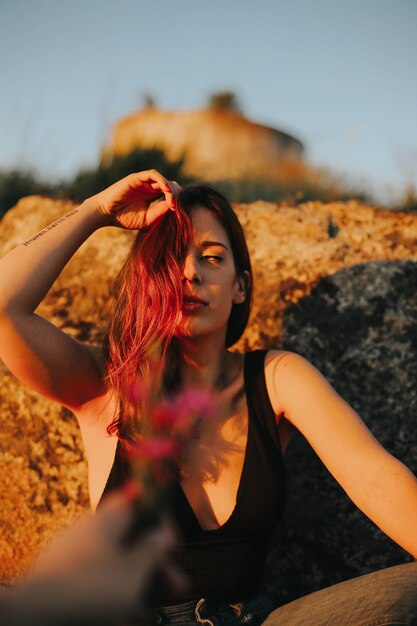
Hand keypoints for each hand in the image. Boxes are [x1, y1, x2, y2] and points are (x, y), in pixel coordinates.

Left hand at [8, 487, 184, 625]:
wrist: (36, 617)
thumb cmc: (92, 587)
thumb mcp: (134, 570)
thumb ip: (153, 550)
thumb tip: (162, 533)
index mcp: (105, 520)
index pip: (135, 501)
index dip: (157, 517)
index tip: (172, 540)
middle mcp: (88, 532)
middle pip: (128, 540)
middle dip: (154, 563)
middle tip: (176, 584)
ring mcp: (72, 557)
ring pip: (114, 566)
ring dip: (137, 584)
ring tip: (151, 608)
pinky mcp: (62, 582)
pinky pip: (96, 584)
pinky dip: (114, 597)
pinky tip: (127, 617)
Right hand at [88, 169, 181, 229]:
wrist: (106, 213)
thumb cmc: (124, 218)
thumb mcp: (147, 219)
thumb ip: (160, 213)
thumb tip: (173, 206)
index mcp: (152, 196)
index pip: (170, 194)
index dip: (176, 201)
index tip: (178, 211)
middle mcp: (149, 187)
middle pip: (169, 185)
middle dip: (176, 194)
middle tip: (176, 205)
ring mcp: (143, 181)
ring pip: (163, 180)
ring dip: (170, 188)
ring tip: (172, 199)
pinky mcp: (137, 177)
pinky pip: (153, 174)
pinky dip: (162, 180)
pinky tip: (166, 190)